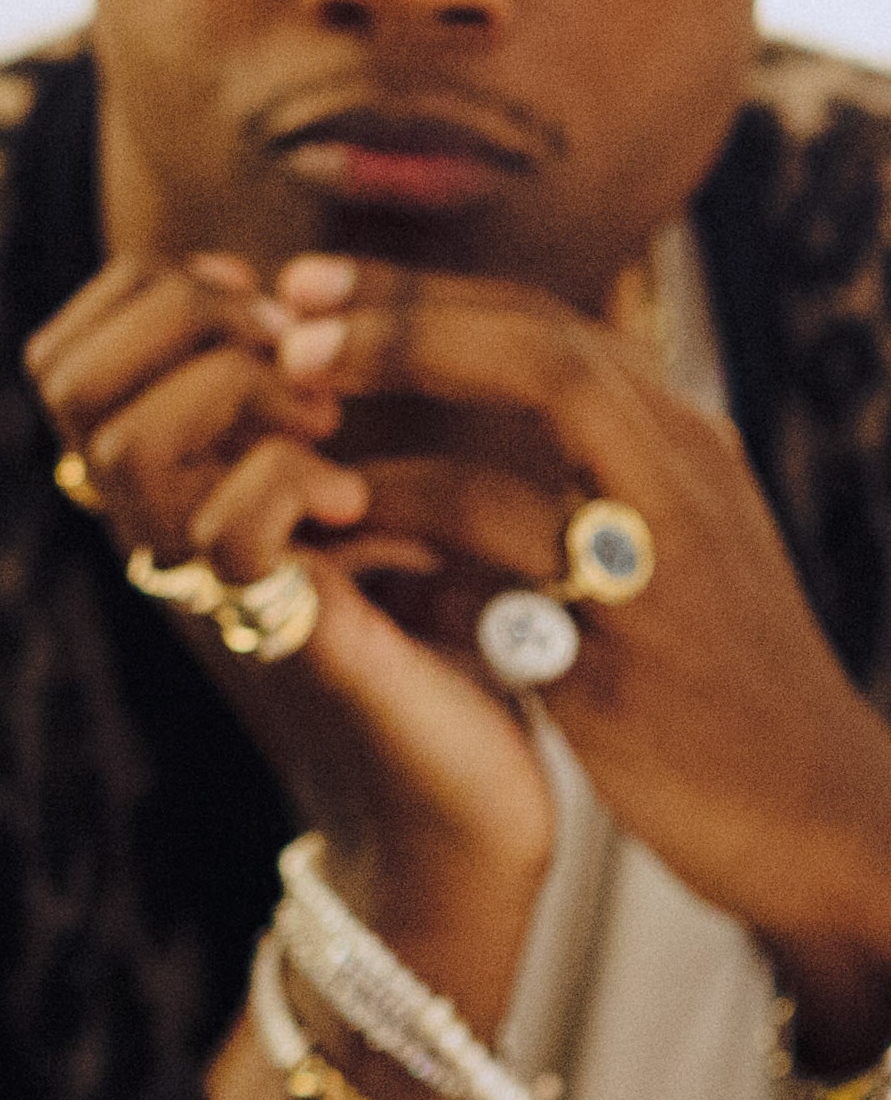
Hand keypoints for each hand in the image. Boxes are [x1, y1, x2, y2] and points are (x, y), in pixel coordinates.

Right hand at [29, 249, 551, 1003]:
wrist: (453, 822)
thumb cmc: (427, 658)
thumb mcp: (358, 509)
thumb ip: (310, 425)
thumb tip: (312, 306)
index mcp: (163, 498)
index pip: (70, 351)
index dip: (155, 292)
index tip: (269, 309)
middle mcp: (154, 540)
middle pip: (67, 378)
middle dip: (189, 320)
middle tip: (297, 355)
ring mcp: (199, 591)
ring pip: (126, 441)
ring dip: (238, 394)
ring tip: (328, 423)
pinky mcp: (274, 638)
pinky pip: (228, 528)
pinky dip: (297, 483)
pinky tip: (362, 507)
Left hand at [273, 256, 890, 1060]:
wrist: (813, 814)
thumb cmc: (704, 687)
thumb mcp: (636, 564)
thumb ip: (549, 496)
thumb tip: (417, 457)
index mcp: (680, 447)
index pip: (548, 328)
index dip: (419, 296)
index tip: (306, 286)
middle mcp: (687, 477)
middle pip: (548, 348)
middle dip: (406, 320)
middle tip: (285, 318)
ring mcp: (673, 556)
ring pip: (549, 428)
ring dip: (406, 422)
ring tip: (297, 434)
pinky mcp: (642, 654)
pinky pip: (517, 573)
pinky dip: (424, 556)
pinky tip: (338, 562)